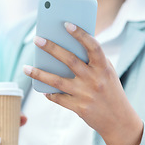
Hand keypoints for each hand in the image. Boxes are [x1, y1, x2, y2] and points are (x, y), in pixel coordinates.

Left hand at [23, 22, 142, 144]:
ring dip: (39, 73)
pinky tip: (42, 88)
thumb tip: (67, 44)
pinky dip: (49, 93)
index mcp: (104, 67)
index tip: (66, 24)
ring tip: (25, 67)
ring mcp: (86, 94)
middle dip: (51, 48)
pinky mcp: (79, 108)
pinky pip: (58, 98)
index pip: (93, 47)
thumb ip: (92, 60)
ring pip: (57, 81)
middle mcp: (95, 79)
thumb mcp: (107, 73)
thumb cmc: (110, 90)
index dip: (80, 34)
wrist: (120, 120)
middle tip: (37, 39)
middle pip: (69, 60)